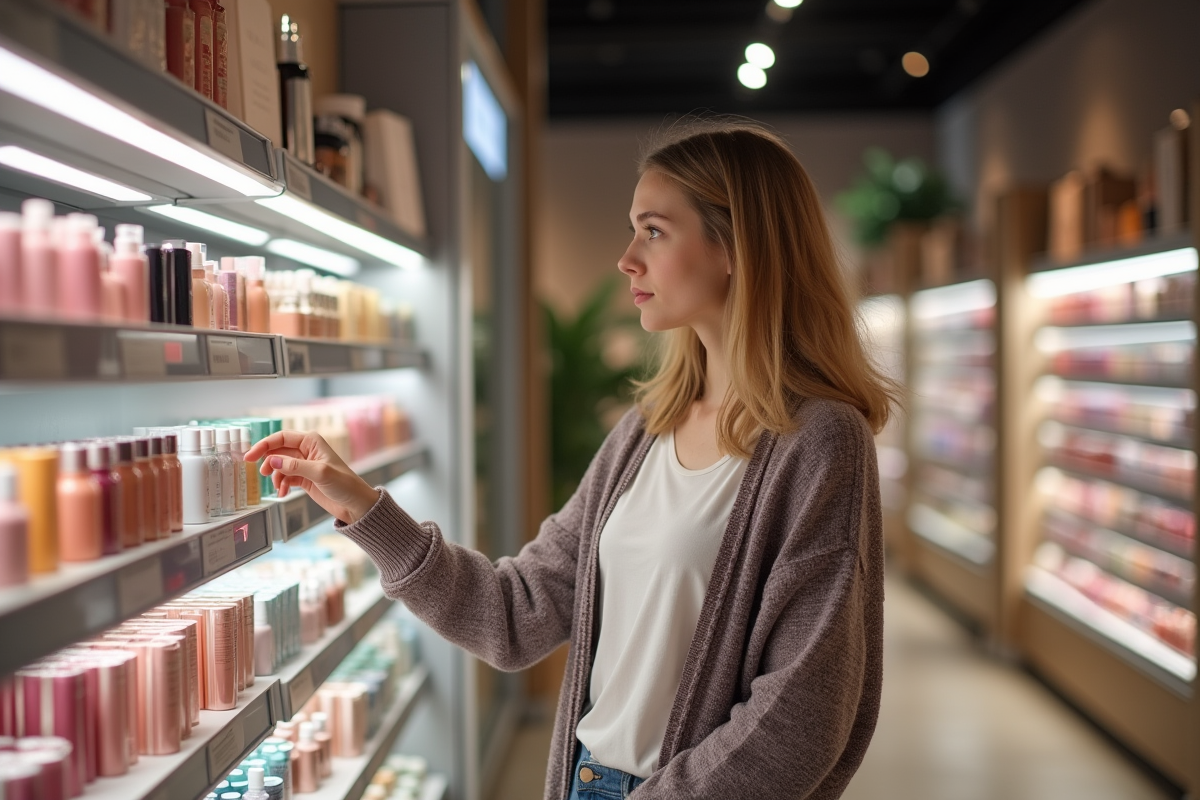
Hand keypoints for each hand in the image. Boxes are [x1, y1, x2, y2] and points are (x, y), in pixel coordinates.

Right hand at [243, 431, 380, 523]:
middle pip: (277, 451)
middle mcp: (306, 450)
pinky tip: (282, 493)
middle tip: (262, 474)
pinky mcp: (303, 478)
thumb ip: (294, 466)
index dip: (264, 445)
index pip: (281, 438)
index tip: (249, 457)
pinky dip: (281, 485)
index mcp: (311, 441)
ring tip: (278, 487)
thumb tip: (272, 461)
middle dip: (268, 462)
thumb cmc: (344, 484)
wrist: (355, 504)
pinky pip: (284, 478)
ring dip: (275, 476)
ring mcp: (304, 465)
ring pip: (279, 466)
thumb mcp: (319, 473)